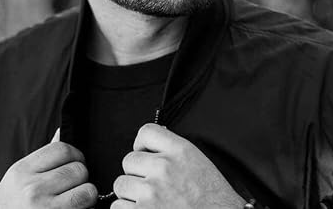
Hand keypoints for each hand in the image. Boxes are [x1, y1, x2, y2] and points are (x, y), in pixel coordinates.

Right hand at [0, 129, 97, 207]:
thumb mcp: (17, 181)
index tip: (75, 164)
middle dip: (81, 178)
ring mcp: (44, 208)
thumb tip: (60, 133)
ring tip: (74, 201)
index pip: (62, 149)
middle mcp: (32, 189)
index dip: (75, 155)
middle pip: (78, 169)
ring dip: (86, 196)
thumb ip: (40, 161)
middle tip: (73, 187)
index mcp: (21, 171)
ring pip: (87, 190)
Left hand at [111, 123, 244, 207]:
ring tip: (148, 202)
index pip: (146, 132)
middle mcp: (164, 168)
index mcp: (180, 151)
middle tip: (150, 186)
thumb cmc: (214, 201)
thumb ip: (174, 151)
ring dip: (130, 195)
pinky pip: (118, 207)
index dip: (141, 144)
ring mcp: (151, 192)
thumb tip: (150, 148)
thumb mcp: (198, 163)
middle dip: (137, 174)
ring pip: (121, 185)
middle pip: (129, 160)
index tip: (144, 153)